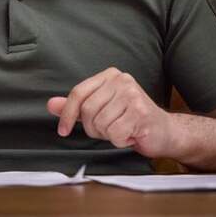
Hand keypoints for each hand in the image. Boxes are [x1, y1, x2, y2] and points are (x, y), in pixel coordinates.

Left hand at [47, 68, 176, 158]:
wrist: (164, 131)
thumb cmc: (130, 120)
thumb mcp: (100, 110)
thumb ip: (76, 106)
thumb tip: (51, 104)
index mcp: (109, 75)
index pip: (78, 93)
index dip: (67, 114)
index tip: (63, 130)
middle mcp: (121, 80)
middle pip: (87, 110)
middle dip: (94, 128)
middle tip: (109, 129)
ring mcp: (132, 94)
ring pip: (100, 124)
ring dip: (108, 135)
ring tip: (122, 129)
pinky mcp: (140, 112)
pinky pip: (114, 134)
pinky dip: (120, 141)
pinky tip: (131, 134)